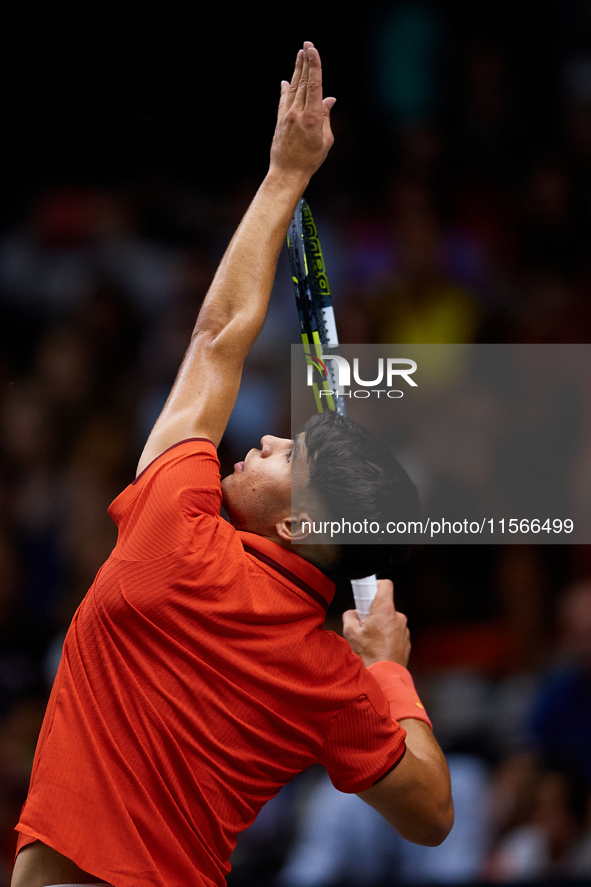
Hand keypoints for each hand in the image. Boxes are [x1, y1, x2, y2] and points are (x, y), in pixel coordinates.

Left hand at [270, 42, 334, 179]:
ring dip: (297, 70)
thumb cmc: (310, 159)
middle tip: (306, 44)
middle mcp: (297, 112)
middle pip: (303, 81)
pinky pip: (283, 100)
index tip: (313, 50)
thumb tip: (329, 99)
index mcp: (312, 117)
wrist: (287, 172)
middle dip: (305, 61)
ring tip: (299, 54)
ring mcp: (286, 115)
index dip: (314, 66)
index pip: (314, 85)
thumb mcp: (325, 140)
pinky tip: (286, 80)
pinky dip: (286, 89)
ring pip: (293, 87)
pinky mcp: (280, 120)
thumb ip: (326, 117)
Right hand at [343, 580, 410, 667]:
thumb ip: (350, 616)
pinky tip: (379, 648)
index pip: (385, 585)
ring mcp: (404, 629)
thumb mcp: (350, 632)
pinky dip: (387, 636)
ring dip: (381, 625)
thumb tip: (353, 613)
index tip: (366, 594)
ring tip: (371, 640)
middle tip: (363, 624)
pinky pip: (395, 631)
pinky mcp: (406, 640)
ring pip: (390, 619)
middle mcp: (398, 616)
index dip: (375, 585)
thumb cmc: (368, 654)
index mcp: (385, 610)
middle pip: (385, 605)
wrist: (384, 676)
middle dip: (374, 611)